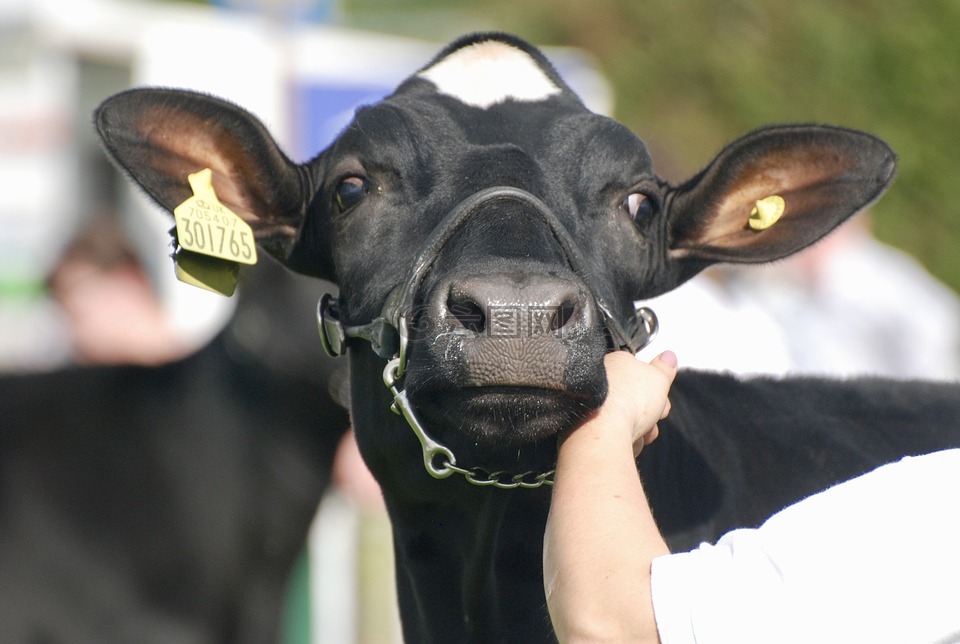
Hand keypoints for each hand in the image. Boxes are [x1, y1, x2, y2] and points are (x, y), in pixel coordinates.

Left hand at [563, 350, 677, 455]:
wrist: (603, 431)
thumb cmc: (629, 400)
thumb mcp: (658, 378)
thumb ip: (664, 368)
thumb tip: (668, 355)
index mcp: (613, 363)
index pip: (639, 374)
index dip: (656, 389)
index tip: (662, 400)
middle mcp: (598, 382)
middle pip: (634, 399)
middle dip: (650, 413)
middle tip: (656, 416)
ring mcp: (589, 406)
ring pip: (626, 420)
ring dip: (641, 429)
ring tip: (642, 433)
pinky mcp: (584, 429)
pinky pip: (613, 435)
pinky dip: (624, 440)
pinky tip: (628, 442)